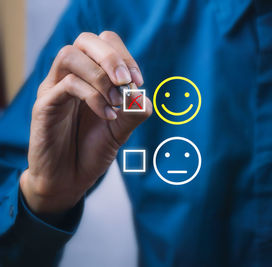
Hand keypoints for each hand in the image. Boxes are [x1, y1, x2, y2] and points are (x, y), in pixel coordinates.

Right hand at [20, 31, 151, 214]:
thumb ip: (134, 111)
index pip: (104, 43)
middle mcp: (70, 77)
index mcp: (90, 76)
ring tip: (117, 102)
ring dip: (100, 76)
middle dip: (111, 57)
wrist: (70, 179)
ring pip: (70, 56)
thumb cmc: (93, 149)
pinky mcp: (44, 106)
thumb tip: (144, 96)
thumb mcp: (121, 129)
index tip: (139, 82)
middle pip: (86, 40)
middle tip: (126, 81)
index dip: (125, 56)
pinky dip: (93, 97)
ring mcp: (54, 89)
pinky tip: (108, 115)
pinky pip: (65, 86)